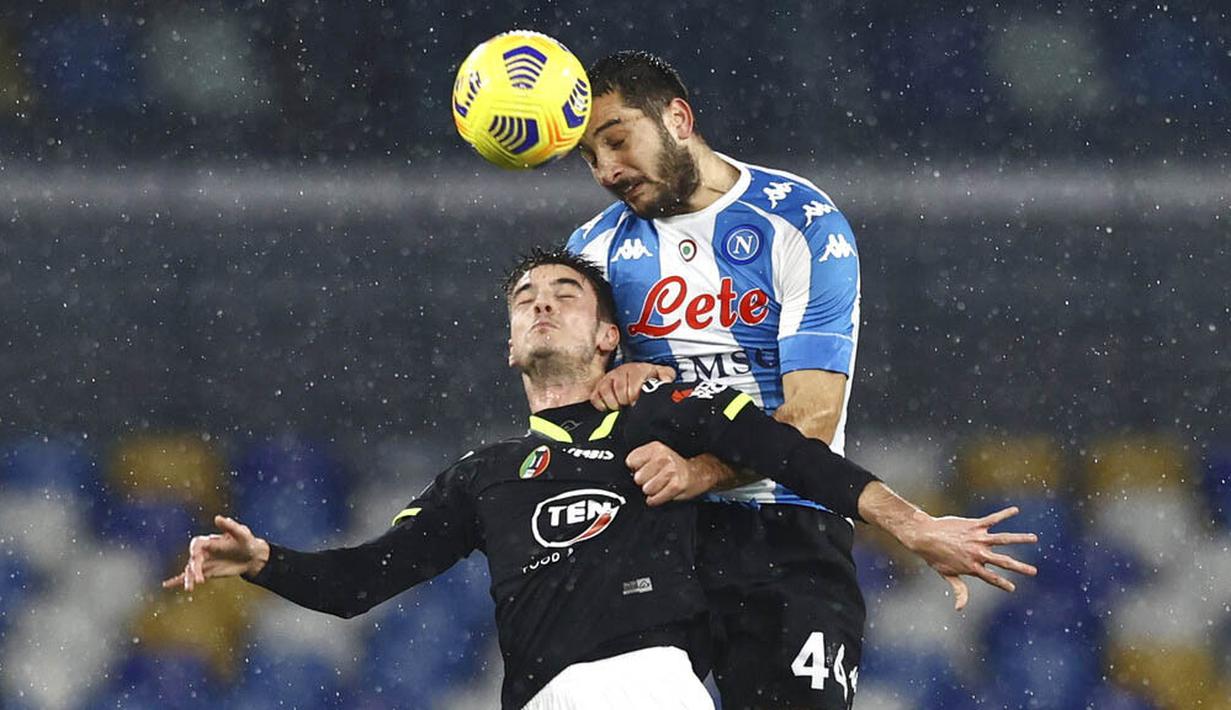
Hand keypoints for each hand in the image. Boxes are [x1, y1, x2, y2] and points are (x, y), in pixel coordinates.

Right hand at [161, 515, 269, 591]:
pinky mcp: (206, 572)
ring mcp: (204, 562)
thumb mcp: (241, 533)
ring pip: (191, 570)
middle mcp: (203, 551)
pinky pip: (191, 576)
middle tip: (199, 580)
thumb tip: (217, 517)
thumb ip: (229, 526)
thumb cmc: (246, 542)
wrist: (252, 556)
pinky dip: (178, 580)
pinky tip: (167, 585)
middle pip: (193, 560)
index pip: (196, 545)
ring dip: (188, 579)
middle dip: (194, 570)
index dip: (195, 552)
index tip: (196, 558)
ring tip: (189, 588)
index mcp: (209, 540)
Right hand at [590, 363, 675, 410]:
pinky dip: (602, 405)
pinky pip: (595, 397)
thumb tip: (666, 381)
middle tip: (630, 404)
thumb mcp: (661, 374)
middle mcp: (621, 371)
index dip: (634, 395)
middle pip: (619, 390)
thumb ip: (666, 376)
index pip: (632, 383)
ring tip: (622, 405)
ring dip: (614, 403)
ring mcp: (609, 378)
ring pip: (605, 392)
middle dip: (626, 400)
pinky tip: (611, 406)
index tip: (637, 401)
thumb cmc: (648, 376)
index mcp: (637, 368)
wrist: (637, 374)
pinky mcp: (598, 387)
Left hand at [627, 442, 723, 505]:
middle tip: (655, 479)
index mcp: (655, 448)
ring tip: (661, 486)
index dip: (636, 469)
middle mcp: (663, 457)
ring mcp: (670, 471)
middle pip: (638, 478)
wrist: (698, 473)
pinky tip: (663, 493)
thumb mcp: (657, 456)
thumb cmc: (675, 466)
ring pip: (646, 489)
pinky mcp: (676, 485)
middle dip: (644, 482)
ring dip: (652, 491)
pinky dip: (656, 500)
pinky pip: (655, 498)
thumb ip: (642, 461)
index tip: (643, 470)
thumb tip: (630, 472)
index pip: (631, 461)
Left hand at [899, 506, 1037, 610]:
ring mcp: (977, 538)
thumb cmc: (934, 556)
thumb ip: (959, 590)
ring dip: (1020, 539)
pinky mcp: (974, 525)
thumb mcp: (947, 574)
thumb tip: (960, 609)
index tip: (1012, 589)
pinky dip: (1005, 514)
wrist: (924, 535)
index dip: (1002, 584)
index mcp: (972, 566)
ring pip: (1003, 539)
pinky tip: (1016, 510)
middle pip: (1003, 561)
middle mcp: (978, 553)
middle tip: (1034, 571)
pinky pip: (993, 519)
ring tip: (1034, 538)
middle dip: (1019, 567)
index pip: (991, 578)